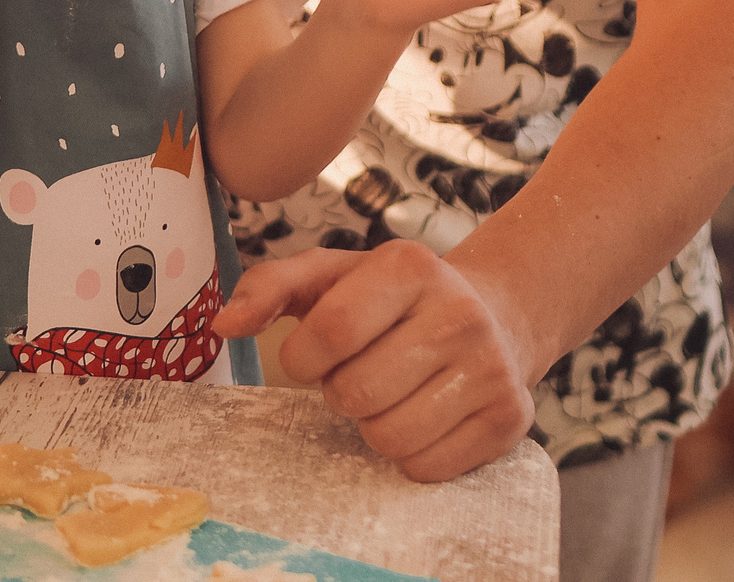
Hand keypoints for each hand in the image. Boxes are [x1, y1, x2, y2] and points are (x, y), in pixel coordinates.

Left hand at [214, 241, 539, 481]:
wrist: (493, 315)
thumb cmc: (393, 299)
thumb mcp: (332, 275)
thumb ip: (270, 287)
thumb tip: (223, 324)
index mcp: (409, 266)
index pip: (331, 331)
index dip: (304, 357)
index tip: (312, 355)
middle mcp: (460, 312)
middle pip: (357, 392)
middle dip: (341, 391)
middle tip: (362, 370)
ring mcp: (491, 368)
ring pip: (390, 437)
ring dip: (373, 425)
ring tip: (391, 392)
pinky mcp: (510, 419)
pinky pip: (427, 467)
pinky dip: (410, 454)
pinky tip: (423, 415)